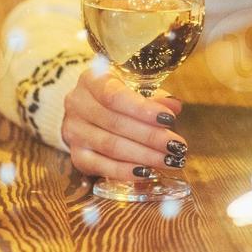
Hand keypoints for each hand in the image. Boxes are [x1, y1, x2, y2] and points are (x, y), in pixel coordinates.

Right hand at [62, 69, 186, 180]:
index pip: (114, 95)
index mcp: (91, 80)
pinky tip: (146, 172)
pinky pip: (100, 166)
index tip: (169, 118)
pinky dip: (124, 171)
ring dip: (144, 156)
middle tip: (177, 146)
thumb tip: (174, 105)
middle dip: (151, 137)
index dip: (142, 109)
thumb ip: (153, 96)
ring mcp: (73, 131)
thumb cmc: (117, 94)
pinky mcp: (76, 155)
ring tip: (170, 160)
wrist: (87, 109)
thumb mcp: (133, 87)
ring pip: (110, 146)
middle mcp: (77, 104)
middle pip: (115, 123)